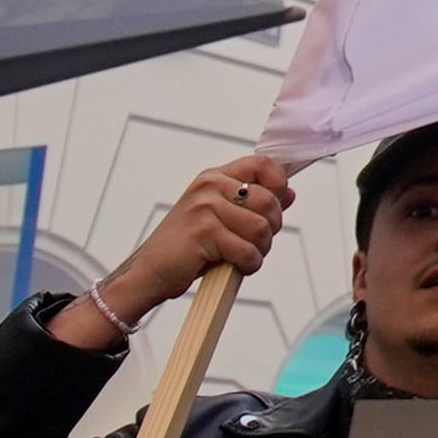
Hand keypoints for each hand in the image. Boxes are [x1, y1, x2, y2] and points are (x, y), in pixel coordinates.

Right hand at [51, 156, 293, 351]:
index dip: (280, 184)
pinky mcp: (203, 232)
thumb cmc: (188, 247)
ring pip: (262, 228)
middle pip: (270, 201)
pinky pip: (248, 251)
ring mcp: (205, 207)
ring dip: (260, 250)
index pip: (263, 164)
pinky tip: (234, 267)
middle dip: (271, 229)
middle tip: (253, 243)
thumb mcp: (221, 219)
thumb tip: (290, 193)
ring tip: (242, 256)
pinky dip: (248, 265)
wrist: (148, 273)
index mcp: (214, 178)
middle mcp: (209, 186)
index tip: (276, 205)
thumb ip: (253, 204)